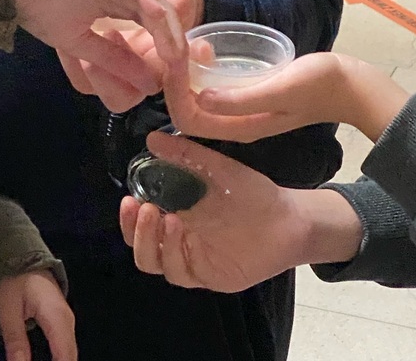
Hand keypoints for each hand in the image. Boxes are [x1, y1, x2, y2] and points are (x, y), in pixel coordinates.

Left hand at [0, 271, 75, 360]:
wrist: (22, 257)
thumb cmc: (14, 280)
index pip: (64, 356)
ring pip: (70, 353)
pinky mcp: (62, 322)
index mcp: (57, 317)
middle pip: (70, 356)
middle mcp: (68, 320)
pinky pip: (66, 347)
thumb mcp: (8, 311)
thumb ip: (16, 343)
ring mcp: (67, 320)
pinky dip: (59, 358)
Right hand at [56, 0, 202, 110]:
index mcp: (116, 5)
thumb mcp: (80, 45)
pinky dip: (153, 10)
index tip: (173, 78)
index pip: (150, 29)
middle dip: (174, 45)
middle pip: (160, 19)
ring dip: (169, 33)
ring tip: (177, 58)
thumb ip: (112, 60)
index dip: (165, 51)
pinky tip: (162, 29)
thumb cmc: (39, 8)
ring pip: (155, 5)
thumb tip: (147, 86)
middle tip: (183, 72)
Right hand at [119, 131, 362, 291]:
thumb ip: (185, 154)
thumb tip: (152, 138)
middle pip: (143, 250)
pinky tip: (177, 227)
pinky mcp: (211, 277)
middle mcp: (181, 244)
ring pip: (157, 264)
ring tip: (159, 215)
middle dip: (134, 231)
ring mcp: (195, 262)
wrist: (287, 216)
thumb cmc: (251, 192)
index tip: (127, 197)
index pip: (140, 226)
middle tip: (140, 208)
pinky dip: (173, 252)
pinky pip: (182, 273)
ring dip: (151, 241)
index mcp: (177, 219)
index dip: (128, 218)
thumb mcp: (215, 167)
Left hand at [162, 50, 411, 143]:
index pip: (188, 119)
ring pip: (198, 99)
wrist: (350, 86)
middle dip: (176, 81)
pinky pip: (213, 90)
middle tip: (183, 48)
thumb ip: (243, 98)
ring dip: (188, 75)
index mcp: (240, 128)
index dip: (174, 92)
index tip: (176, 60)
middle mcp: (235, 124)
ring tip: (196, 46)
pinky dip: (203, 72)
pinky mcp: (248, 97)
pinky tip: (208, 50)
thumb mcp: (281, 88)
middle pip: (188, 110)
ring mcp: (241, 112)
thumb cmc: (319, 84)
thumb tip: (201, 98)